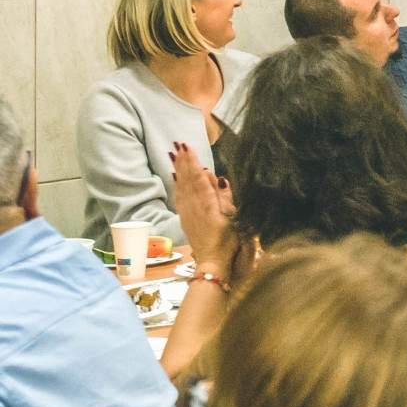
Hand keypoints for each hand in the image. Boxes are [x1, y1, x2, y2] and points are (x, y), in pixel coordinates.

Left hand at [169, 142, 238, 267]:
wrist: (212, 262)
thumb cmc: (227, 241)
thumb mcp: (232, 218)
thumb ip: (224, 196)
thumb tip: (216, 176)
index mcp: (207, 203)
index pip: (197, 177)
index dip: (192, 161)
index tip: (187, 146)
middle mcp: (194, 205)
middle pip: (186, 179)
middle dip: (182, 161)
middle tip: (178, 144)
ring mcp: (187, 212)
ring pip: (181, 186)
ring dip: (178, 169)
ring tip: (174, 155)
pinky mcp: (185, 218)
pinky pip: (179, 196)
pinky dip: (176, 184)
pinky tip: (175, 178)